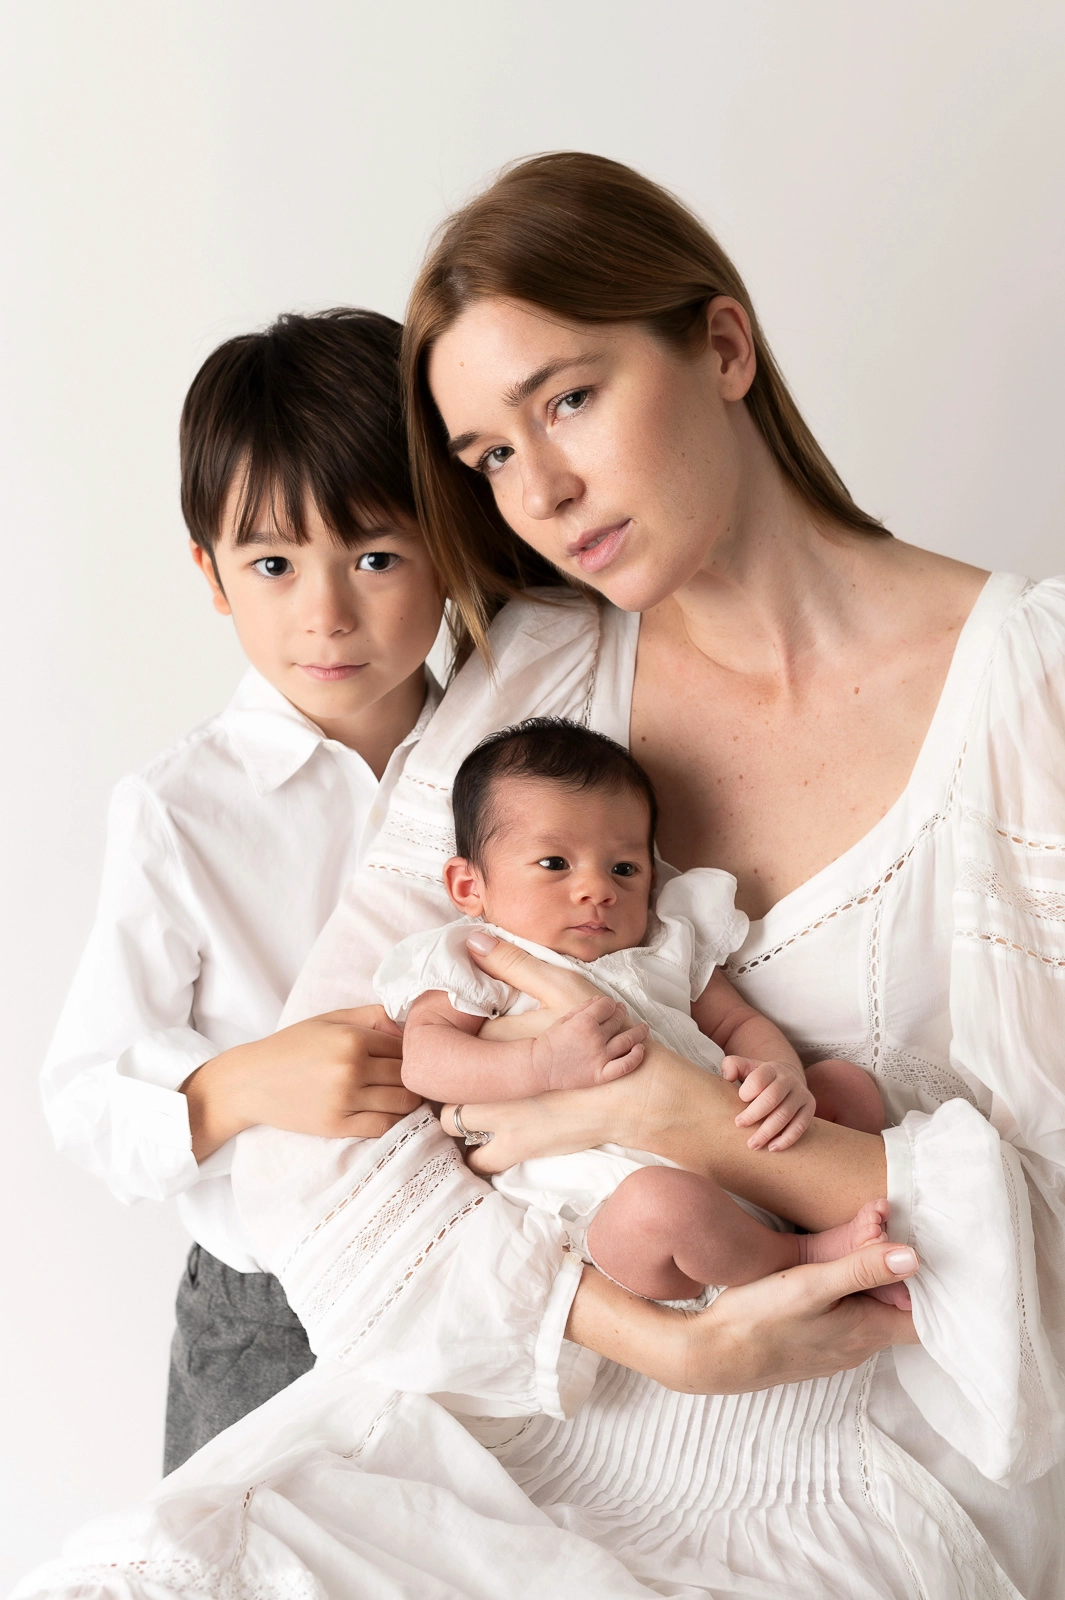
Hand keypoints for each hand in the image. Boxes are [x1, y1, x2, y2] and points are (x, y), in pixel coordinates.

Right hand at [182, 1006, 418, 1159]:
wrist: (252, 1081)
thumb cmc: (292, 1046)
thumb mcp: (330, 1019)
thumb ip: (371, 1016)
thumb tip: (407, 1027)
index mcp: (352, 1038)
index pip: (404, 1047)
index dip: (411, 1051)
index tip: (410, 1056)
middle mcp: (351, 1069)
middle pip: (407, 1075)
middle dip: (414, 1076)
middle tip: (415, 1078)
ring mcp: (345, 1100)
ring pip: (402, 1102)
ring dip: (409, 1100)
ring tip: (406, 1095)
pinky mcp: (337, 1126)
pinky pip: (383, 1126)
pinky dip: (394, 1120)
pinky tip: (391, 1112)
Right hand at [530, 996, 647, 1089]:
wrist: (539, 1066)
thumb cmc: (550, 1041)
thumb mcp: (564, 1019)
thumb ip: (584, 1007)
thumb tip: (600, 999)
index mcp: (584, 1022)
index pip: (607, 1006)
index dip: (609, 1004)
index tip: (609, 1005)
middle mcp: (595, 1038)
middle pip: (617, 1020)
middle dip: (621, 1013)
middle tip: (623, 1012)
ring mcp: (600, 1057)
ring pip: (627, 1040)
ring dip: (638, 1032)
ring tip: (644, 1028)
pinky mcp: (601, 1074)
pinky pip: (625, 1066)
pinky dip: (636, 1057)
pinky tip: (641, 1049)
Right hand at [568, 1239, 919, 1394]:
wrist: (712, 1354)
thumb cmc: (760, 1318)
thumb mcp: (812, 1286)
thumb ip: (862, 1268)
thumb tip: (914, 1257)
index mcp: (866, 1332)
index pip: (926, 1320)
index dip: (935, 1288)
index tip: (929, 1250)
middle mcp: (858, 1346)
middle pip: (898, 1309)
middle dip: (898, 1270)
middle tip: (886, 1224)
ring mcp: (835, 1348)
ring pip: (871, 1310)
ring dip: (873, 1276)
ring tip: (866, 1231)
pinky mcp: (814, 1344)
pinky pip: (847, 1316)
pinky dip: (851, 1290)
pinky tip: (834, 1266)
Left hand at [722, 1055, 814, 1150]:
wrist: (788, 1081)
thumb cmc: (759, 1080)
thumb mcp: (745, 1068)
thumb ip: (732, 1066)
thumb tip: (728, 1077)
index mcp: (771, 1068)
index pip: (758, 1079)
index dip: (746, 1092)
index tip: (738, 1101)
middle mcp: (789, 1079)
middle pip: (771, 1098)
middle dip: (753, 1114)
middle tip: (739, 1125)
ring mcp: (801, 1094)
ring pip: (785, 1115)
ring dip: (767, 1132)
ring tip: (752, 1145)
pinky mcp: (809, 1108)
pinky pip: (800, 1126)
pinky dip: (786, 1139)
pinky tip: (772, 1148)